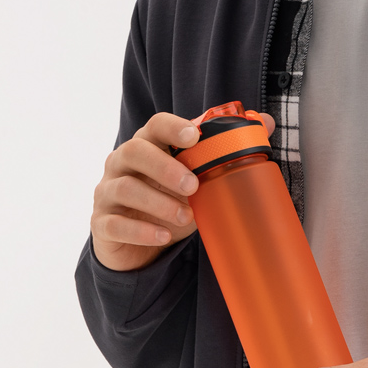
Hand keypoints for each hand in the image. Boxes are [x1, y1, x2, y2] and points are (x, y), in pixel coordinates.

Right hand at [90, 109, 274, 271]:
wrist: (138, 244)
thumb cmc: (168, 200)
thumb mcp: (197, 178)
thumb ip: (225, 150)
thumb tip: (266, 123)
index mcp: (146, 146)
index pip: (153, 125)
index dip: (171, 126)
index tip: (193, 135)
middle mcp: (120, 163)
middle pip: (134, 151)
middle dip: (165, 167)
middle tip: (193, 185)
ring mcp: (107, 192)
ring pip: (125, 188)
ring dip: (158, 202)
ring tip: (186, 217)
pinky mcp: (101, 223)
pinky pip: (114, 223)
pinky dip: (140, 230)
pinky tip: (163, 236)